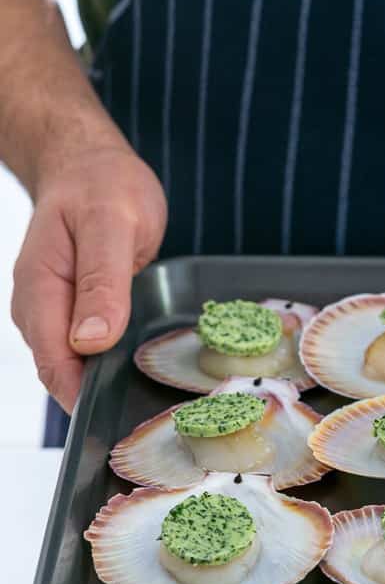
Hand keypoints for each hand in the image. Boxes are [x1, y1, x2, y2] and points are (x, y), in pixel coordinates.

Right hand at [11, 144, 166, 412]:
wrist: (89, 163)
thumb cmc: (102, 185)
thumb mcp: (113, 225)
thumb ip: (103, 283)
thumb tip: (90, 341)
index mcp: (41, 289)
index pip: (55, 363)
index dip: (85, 397)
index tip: (121, 419)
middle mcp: (39, 306)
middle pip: (60, 373)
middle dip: (96, 398)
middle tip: (147, 416)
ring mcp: (52, 310)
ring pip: (71, 364)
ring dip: (102, 383)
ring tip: (146, 399)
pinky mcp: (71, 309)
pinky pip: (83, 349)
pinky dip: (106, 363)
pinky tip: (135, 369)